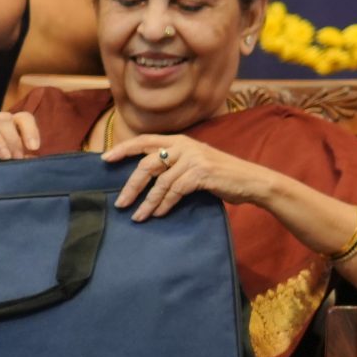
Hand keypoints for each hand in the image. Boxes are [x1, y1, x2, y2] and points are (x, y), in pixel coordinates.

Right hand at [0, 111, 41, 161]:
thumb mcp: (12, 153)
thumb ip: (23, 154)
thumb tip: (33, 160)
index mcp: (10, 122)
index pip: (23, 118)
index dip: (30, 130)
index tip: (34, 148)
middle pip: (4, 119)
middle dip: (13, 140)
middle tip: (17, 157)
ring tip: (5, 157)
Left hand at [103, 132, 280, 222]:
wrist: (251, 180)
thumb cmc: (221, 174)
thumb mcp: (196, 162)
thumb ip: (174, 163)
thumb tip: (143, 178)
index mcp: (182, 140)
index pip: (146, 140)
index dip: (124, 148)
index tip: (105, 159)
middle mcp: (186, 146)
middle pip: (147, 164)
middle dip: (131, 186)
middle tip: (120, 203)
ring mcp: (194, 158)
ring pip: (160, 182)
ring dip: (147, 202)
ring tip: (138, 216)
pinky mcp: (201, 173)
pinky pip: (174, 191)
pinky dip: (164, 204)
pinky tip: (158, 214)